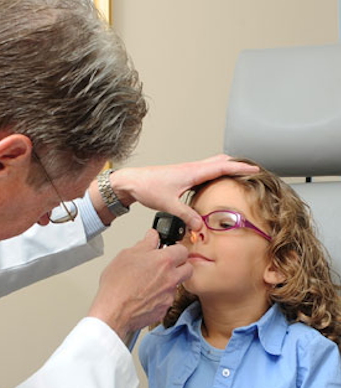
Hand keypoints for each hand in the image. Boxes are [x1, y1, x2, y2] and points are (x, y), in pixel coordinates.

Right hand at [88, 229, 192, 340]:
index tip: (168, 250)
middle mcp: (171, 278)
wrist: (112, 312)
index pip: (182, 250)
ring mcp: (169, 295)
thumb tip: (151, 236)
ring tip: (149, 281)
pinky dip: (159, 296)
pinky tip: (145, 294)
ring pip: (177, 285)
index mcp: (164, 261)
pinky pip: (167, 299)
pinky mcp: (164, 309)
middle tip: (166, 265)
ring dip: (168, 281)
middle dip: (180, 265)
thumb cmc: (117, 284)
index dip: (175, 249)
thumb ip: (144, 244)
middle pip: (188, 268)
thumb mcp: (126, 255)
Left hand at [112, 154, 258, 230]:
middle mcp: (191, 168)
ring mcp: (187, 170)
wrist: (132, 181)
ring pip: (212, 164)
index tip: (255, 168)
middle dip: (237, 164)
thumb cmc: (147, 187)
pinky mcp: (182, 175)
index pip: (222, 167)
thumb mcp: (169, 204)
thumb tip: (200, 226)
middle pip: (220, 161)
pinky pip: (204, 170)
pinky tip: (214, 180)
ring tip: (238, 173)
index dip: (240, 167)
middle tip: (251, 169)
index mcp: (192, 172)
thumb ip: (186, 216)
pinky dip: (215, 171)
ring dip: (226, 166)